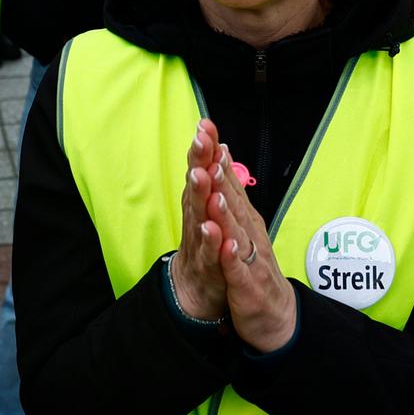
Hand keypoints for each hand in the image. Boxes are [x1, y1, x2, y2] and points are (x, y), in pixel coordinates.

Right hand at [169, 120, 228, 320]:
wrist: (196, 291)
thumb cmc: (205, 244)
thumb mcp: (208, 207)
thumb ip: (211, 177)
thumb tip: (217, 145)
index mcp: (201, 202)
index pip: (202, 169)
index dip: (204, 148)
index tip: (205, 124)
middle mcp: (196, 217)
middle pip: (197, 186)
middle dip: (199, 162)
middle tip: (200, 140)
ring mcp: (200, 241)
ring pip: (200, 215)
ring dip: (201, 195)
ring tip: (203, 175)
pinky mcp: (207, 267)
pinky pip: (210, 253)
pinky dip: (212, 241)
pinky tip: (213, 228)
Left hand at [206, 145, 296, 351]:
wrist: (275, 314)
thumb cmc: (254, 267)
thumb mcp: (242, 225)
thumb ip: (232, 192)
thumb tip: (222, 154)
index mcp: (245, 217)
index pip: (229, 181)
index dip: (216, 156)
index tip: (205, 130)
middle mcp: (250, 232)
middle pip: (233, 199)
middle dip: (220, 175)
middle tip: (209, 150)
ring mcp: (250, 258)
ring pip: (237, 231)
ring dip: (226, 211)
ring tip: (214, 192)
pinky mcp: (247, 285)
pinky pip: (239, 269)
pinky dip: (232, 256)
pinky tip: (226, 245)